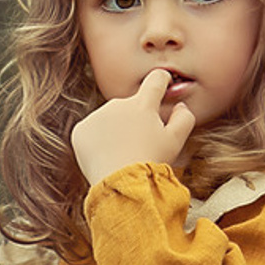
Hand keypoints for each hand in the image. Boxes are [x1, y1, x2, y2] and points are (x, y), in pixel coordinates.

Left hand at [69, 69, 192, 184]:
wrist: (120, 184)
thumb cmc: (151, 162)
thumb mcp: (176, 141)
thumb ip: (184, 117)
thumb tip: (180, 106)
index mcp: (143, 104)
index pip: (155, 79)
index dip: (161, 80)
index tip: (163, 83)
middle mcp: (117, 104)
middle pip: (130, 104)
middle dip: (136, 117)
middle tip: (140, 142)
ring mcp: (96, 116)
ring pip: (110, 117)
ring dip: (116, 128)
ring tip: (122, 151)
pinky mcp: (80, 130)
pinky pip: (91, 130)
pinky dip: (97, 139)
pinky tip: (106, 154)